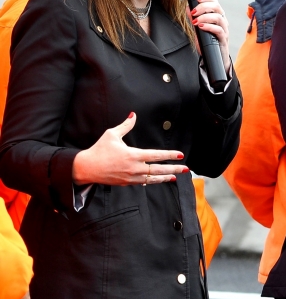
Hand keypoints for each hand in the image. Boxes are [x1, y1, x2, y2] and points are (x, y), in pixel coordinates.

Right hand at [71, 113, 186, 185]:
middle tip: (185, 169)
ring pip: (152, 178)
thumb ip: (125, 126)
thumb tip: (133, 115)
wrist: (86, 168)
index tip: (180, 155)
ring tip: (175, 176)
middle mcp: (134, 167)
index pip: (156, 155)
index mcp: (133, 155)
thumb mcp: (112, 135)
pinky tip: (159, 180)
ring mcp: (131, 177)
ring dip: (165, 177)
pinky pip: (143, 183)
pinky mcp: (126, 183)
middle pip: (158, 169)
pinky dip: (152, 181)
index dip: (169, 155)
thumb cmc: (99, 150)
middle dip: (173, 169)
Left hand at [190, 0, 231, 72]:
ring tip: (195, 21)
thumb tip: (188, 8)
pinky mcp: (223, 39)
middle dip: (203, 7)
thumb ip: (194, 18)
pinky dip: (209, 27)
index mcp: (218, 16)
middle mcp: (223, 21)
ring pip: (218, 18)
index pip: (215, 2)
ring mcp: (224, 30)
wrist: (215, 57)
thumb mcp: (199, 28)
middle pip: (217, 7)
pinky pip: (219, 30)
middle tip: (193, 12)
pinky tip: (201, 27)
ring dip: (205, 17)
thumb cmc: (208, 42)